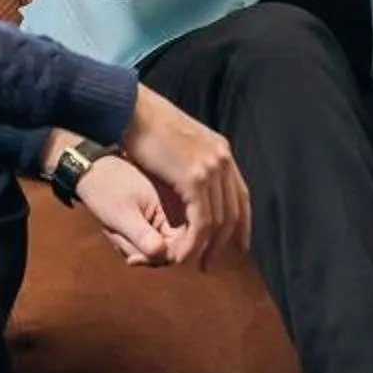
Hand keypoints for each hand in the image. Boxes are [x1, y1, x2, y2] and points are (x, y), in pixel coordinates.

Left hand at [73, 152, 176, 266]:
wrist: (91, 171)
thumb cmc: (106, 187)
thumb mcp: (123, 214)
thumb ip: (143, 236)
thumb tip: (164, 256)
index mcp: (171, 210)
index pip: (178, 246)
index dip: (159, 257)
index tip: (135, 259)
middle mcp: (168, 217)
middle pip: (162, 253)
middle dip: (138, 252)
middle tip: (118, 238)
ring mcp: (155, 221)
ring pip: (148, 251)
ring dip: (128, 246)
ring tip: (113, 229)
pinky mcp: (144, 224)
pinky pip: (139, 244)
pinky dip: (125, 243)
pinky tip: (114, 230)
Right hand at [117, 85, 252, 268]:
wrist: (131, 110)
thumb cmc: (145, 126)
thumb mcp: (178, 144)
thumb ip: (190, 162)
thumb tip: (190, 180)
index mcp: (221, 151)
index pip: (241, 195)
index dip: (242, 223)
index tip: (239, 246)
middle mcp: (222, 159)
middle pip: (233, 211)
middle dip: (225, 242)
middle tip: (211, 262)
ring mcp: (211, 168)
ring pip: (218, 220)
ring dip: (206, 247)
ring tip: (194, 262)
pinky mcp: (194, 178)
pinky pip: (202, 220)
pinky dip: (193, 242)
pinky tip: (183, 252)